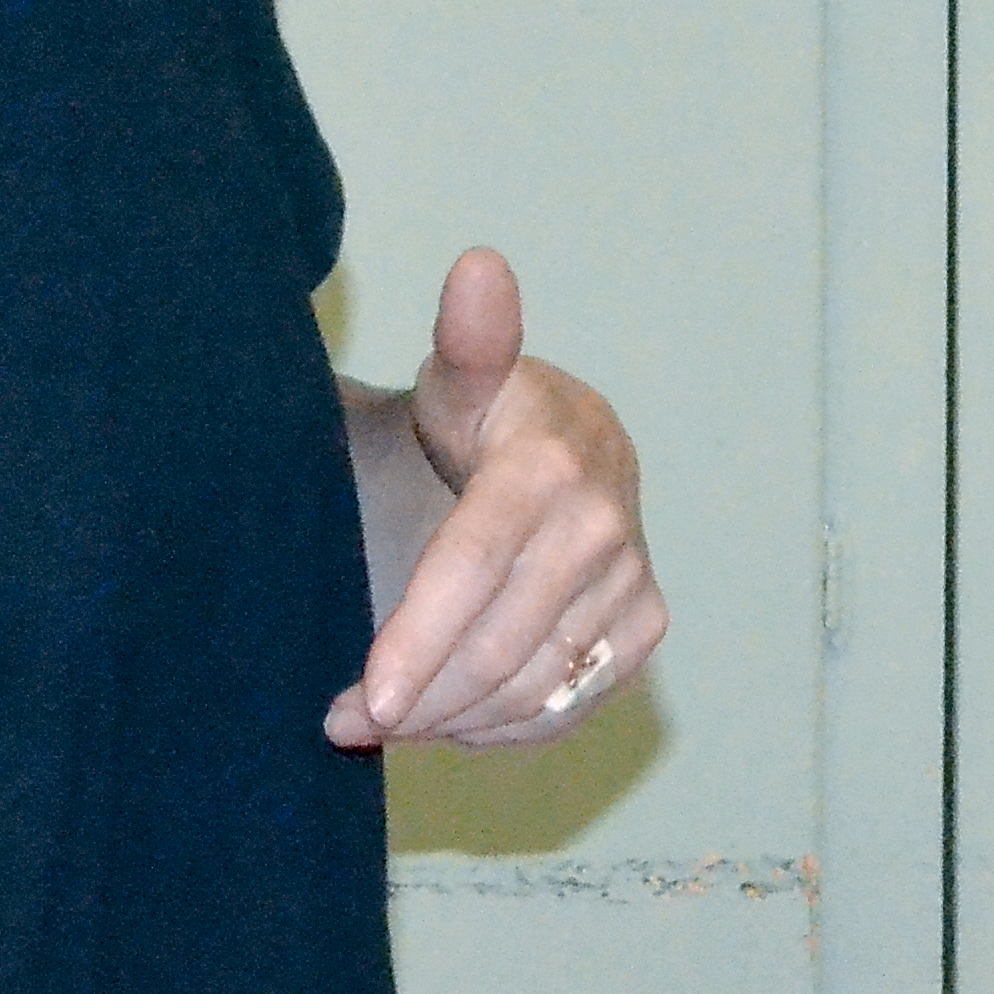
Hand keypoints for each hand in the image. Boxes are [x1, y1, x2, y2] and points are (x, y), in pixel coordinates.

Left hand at [327, 249, 665, 750]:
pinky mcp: (645, 627)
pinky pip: (572, 705)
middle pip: (500, 643)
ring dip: (453, 718)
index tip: (363, 699)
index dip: (418, 638)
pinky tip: (454, 717)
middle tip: (347, 721)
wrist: (572, 448)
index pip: (474, 567)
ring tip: (388, 720)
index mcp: (551, 463)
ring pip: (535, 685)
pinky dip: (506, 728)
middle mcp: (605, 526)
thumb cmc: (491, 416)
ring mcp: (633, 582)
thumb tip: (478, 265)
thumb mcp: (465, 375)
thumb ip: (469, 336)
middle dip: (418, 696)